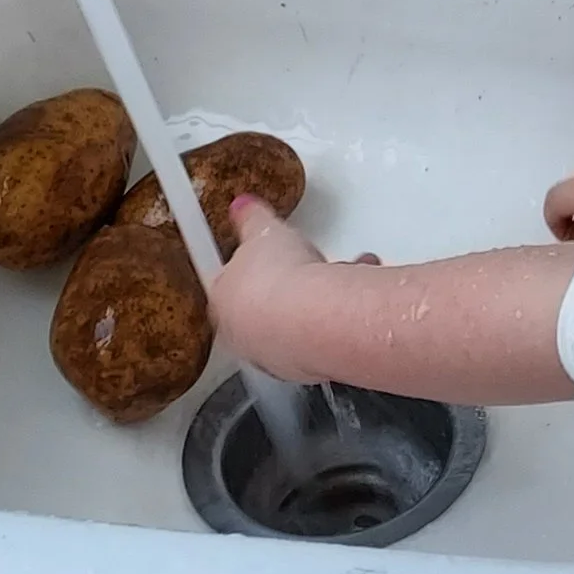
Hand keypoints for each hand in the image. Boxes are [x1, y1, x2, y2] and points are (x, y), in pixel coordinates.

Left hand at [208, 197, 352, 381]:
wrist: (314, 319)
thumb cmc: (279, 281)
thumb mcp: (263, 230)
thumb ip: (250, 218)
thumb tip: (241, 206)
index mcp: (221, 302)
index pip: (229, 284)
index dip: (253, 265)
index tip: (270, 254)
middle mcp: (243, 337)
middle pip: (266, 305)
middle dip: (291, 281)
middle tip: (308, 262)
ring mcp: (275, 355)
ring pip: (298, 321)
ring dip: (320, 296)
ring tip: (342, 273)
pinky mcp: (308, 367)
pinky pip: (323, 336)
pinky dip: (338, 315)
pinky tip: (352, 296)